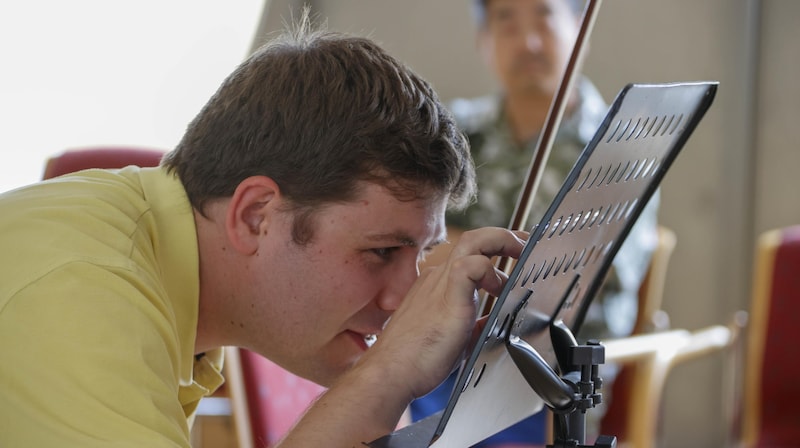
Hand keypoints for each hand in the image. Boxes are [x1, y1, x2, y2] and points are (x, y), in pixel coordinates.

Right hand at [364, 227, 526, 399]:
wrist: (391, 372)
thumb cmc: (415, 360)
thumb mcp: (455, 338)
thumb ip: (474, 325)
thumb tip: (491, 323)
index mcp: (438, 286)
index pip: (469, 255)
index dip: (494, 251)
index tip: (513, 256)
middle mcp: (438, 278)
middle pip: (474, 239)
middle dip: (504, 236)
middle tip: (525, 244)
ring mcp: (441, 284)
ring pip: (473, 242)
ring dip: (502, 242)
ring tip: (521, 254)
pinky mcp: (448, 297)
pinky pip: (470, 267)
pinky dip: (490, 269)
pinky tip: (498, 288)